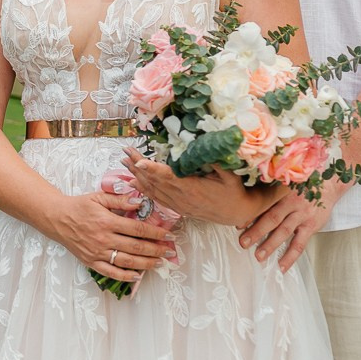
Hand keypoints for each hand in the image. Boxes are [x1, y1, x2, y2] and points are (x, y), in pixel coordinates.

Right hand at [44, 190, 175, 284]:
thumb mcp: (99, 197)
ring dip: (146, 263)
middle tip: (170, 251)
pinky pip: (110, 272)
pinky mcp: (91, 261)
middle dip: (156, 250)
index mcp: (107, 221)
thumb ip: (119, 199)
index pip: (137, 229)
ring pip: (127, 261)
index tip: (168, 235)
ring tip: (159, 263)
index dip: (155, 233)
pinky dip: (125, 276)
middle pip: (136, 247)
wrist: (57, 218)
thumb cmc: (79, 206)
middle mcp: (103, 238)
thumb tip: (140, 201)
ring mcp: (97, 252)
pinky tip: (137, 276)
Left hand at [129, 153, 265, 227]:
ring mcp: (178, 203)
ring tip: (124, 162)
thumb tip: (208, 146)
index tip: (138, 161)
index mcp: (192, 188)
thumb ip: (219, 163)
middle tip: (125, 151)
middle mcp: (181, 197)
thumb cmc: (234, 192)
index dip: (152, 169)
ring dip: (137, 175)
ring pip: (152, 189)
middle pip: (154, 181)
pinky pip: (156, 198)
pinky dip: (143, 189)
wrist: (236, 213)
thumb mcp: (230, 176)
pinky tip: (133, 182)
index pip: (168, 177)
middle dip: (138, 165)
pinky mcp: (177, 207)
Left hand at [238, 179, 346, 271]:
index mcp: (281, 191)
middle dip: (256, 231)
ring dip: (270, 245)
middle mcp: (291, 203)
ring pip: (284, 231)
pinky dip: (290, 256)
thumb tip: (248, 199)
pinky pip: (299, 244)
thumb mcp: (285, 183)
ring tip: (259, 256)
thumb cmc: (301, 185)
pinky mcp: (311, 226)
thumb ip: (270, 191)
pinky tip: (282, 266)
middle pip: (271, 218)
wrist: (328, 185)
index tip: (236, 223)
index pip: (263, 203)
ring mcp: (302, 215)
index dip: (250, 214)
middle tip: (243, 242)